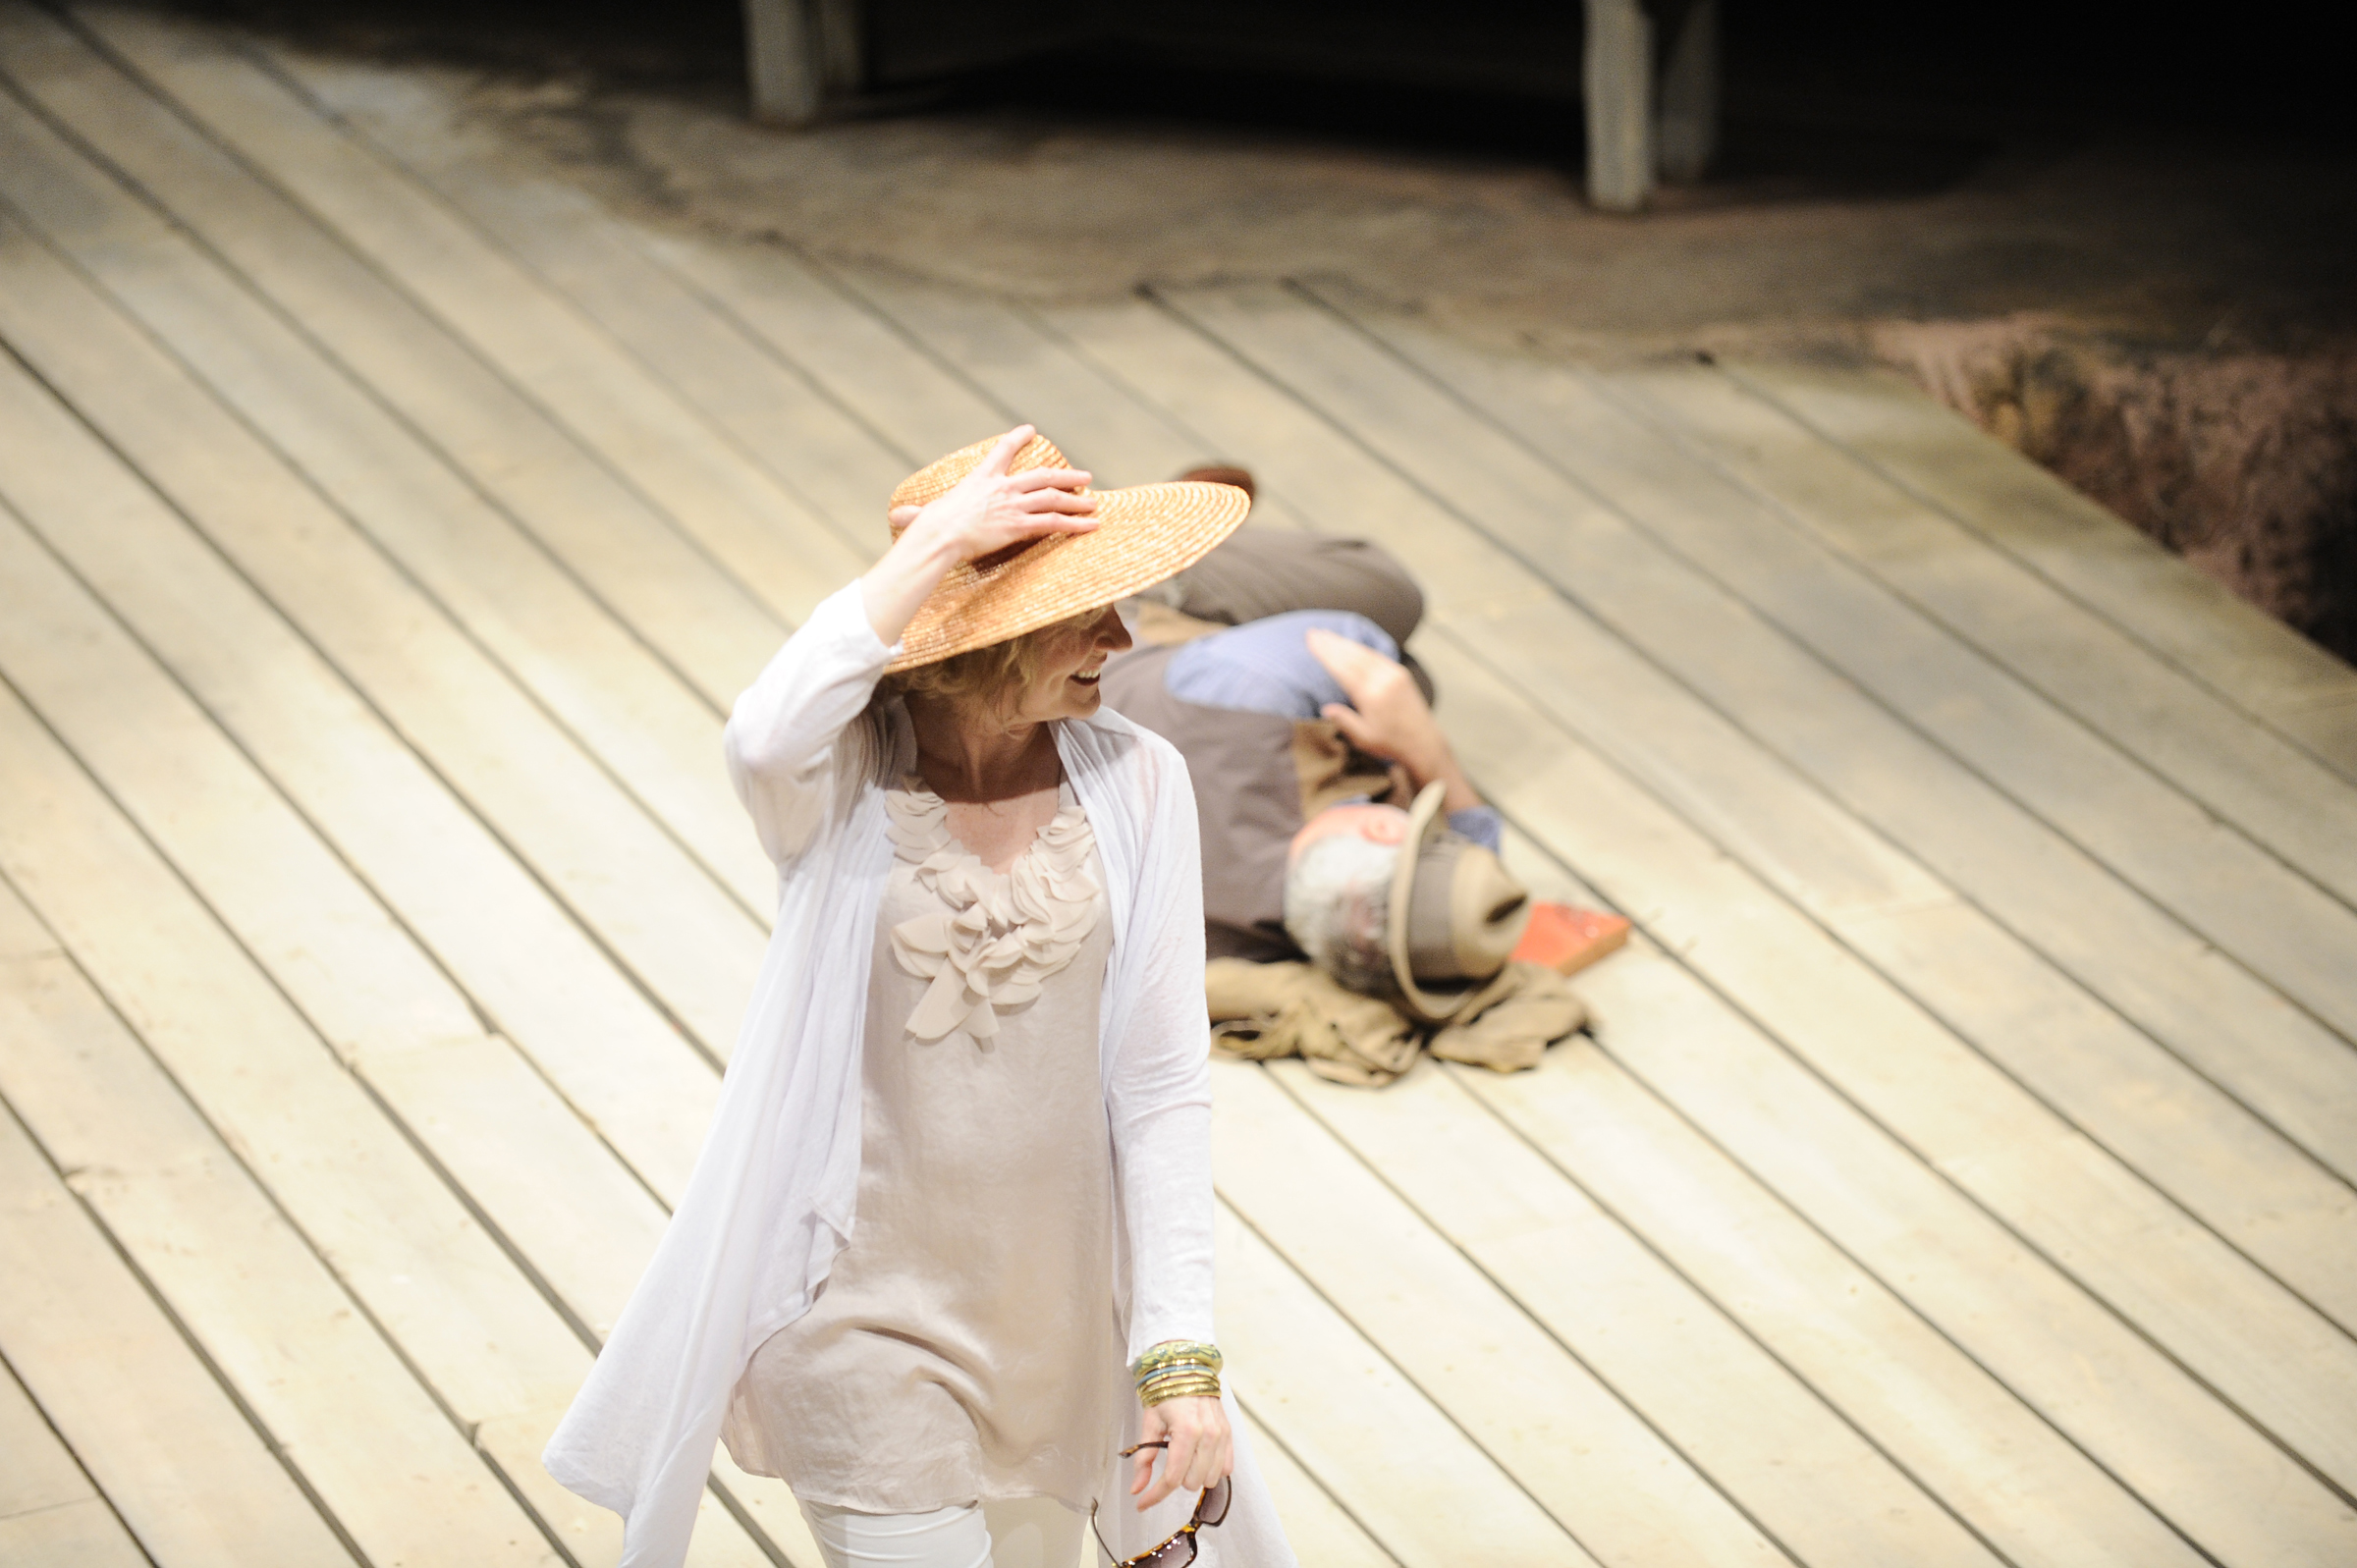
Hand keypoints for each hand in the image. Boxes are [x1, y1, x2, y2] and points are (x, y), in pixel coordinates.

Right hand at [862, 425, 1098, 644]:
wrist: (939, 535)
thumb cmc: (929, 527)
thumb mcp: (923, 515)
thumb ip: (915, 515)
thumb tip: (897, 516)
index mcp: (981, 479)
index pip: (1002, 451)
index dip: (1017, 439)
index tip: (1031, 430)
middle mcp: (1002, 487)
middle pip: (1043, 476)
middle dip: (1066, 475)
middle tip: (1084, 476)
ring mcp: (1013, 504)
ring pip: (1054, 497)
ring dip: (1077, 499)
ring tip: (1093, 502)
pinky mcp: (1020, 524)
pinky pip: (1055, 521)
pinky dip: (1076, 523)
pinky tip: (1092, 525)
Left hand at [1130, 1396, 1232, 1510]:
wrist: (1187, 1369)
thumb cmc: (1165, 1393)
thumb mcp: (1149, 1423)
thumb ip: (1144, 1458)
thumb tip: (1136, 1489)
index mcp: (1186, 1432)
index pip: (1173, 1478)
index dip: (1155, 1495)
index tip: (1142, 1504)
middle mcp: (1208, 1435)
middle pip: (1192, 1482)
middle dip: (1175, 1480)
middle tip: (1167, 1464)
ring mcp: (1222, 1435)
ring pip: (1210, 1479)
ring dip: (1194, 1476)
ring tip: (1184, 1459)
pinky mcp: (1230, 1434)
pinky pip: (1226, 1468)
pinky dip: (1212, 1470)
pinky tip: (1200, 1459)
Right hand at [1305, 628, 1482, 813]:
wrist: (1423, 742)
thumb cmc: (1391, 743)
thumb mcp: (1363, 737)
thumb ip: (1344, 720)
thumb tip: (1325, 707)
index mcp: (1371, 696)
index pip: (1343, 669)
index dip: (1326, 654)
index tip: (1312, 641)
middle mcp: (1383, 680)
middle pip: (1352, 656)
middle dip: (1332, 643)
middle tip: (1314, 633)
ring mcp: (1394, 675)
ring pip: (1365, 653)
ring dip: (1345, 643)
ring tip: (1328, 635)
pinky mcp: (1401, 674)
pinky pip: (1378, 656)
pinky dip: (1362, 649)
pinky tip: (1352, 645)